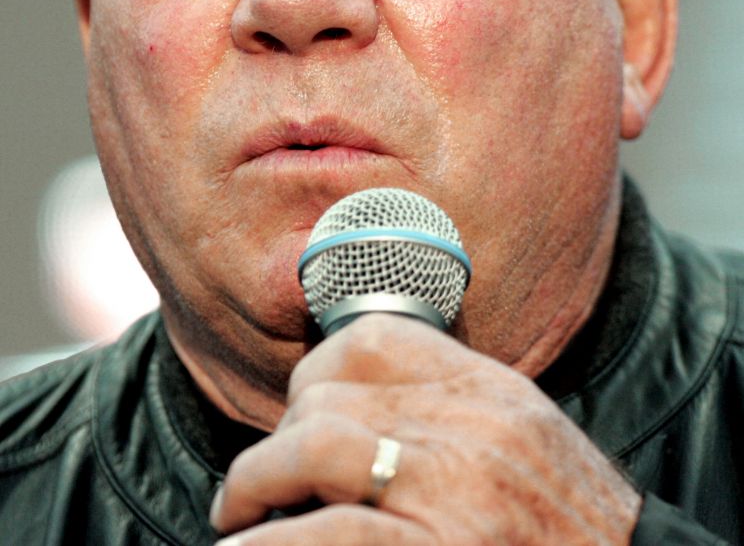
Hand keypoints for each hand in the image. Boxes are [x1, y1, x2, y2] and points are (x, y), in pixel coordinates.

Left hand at [210, 315, 640, 544]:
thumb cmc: (572, 529)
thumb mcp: (525, 440)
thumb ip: (451, 408)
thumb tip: (356, 401)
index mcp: (490, 392)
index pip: (373, 337)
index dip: (316, 369)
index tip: (297, 408)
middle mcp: (469, 430)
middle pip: (330, 393)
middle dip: (276, 437)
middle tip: (259, 481)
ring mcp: (452, 494)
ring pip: (311, 448)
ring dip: (254, 483)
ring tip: (239, 516)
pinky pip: (321, 535)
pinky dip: (266, 545)